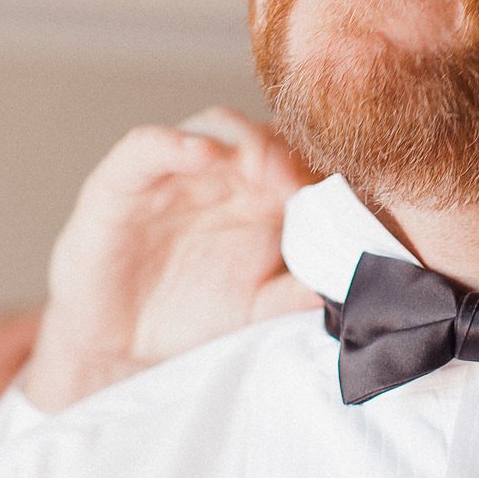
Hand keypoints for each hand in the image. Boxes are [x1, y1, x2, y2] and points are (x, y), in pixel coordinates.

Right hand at [21, 109, 317, 412]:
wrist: (121, 350)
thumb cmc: (194, 318)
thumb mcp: (257, 308)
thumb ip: (299, 291)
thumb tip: (357, 282)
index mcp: (262, 198)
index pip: (300, 163)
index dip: (319, 173)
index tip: (338, 198)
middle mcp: (224, 175)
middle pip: (265, 136)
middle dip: (287, 153)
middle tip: (300, 182)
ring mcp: (175, 172)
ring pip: (215, 127)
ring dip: (241, 139)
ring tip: (261, 166)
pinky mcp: (121, 181)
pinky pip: (146, 146)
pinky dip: (172, 143)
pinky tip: (200, 154)